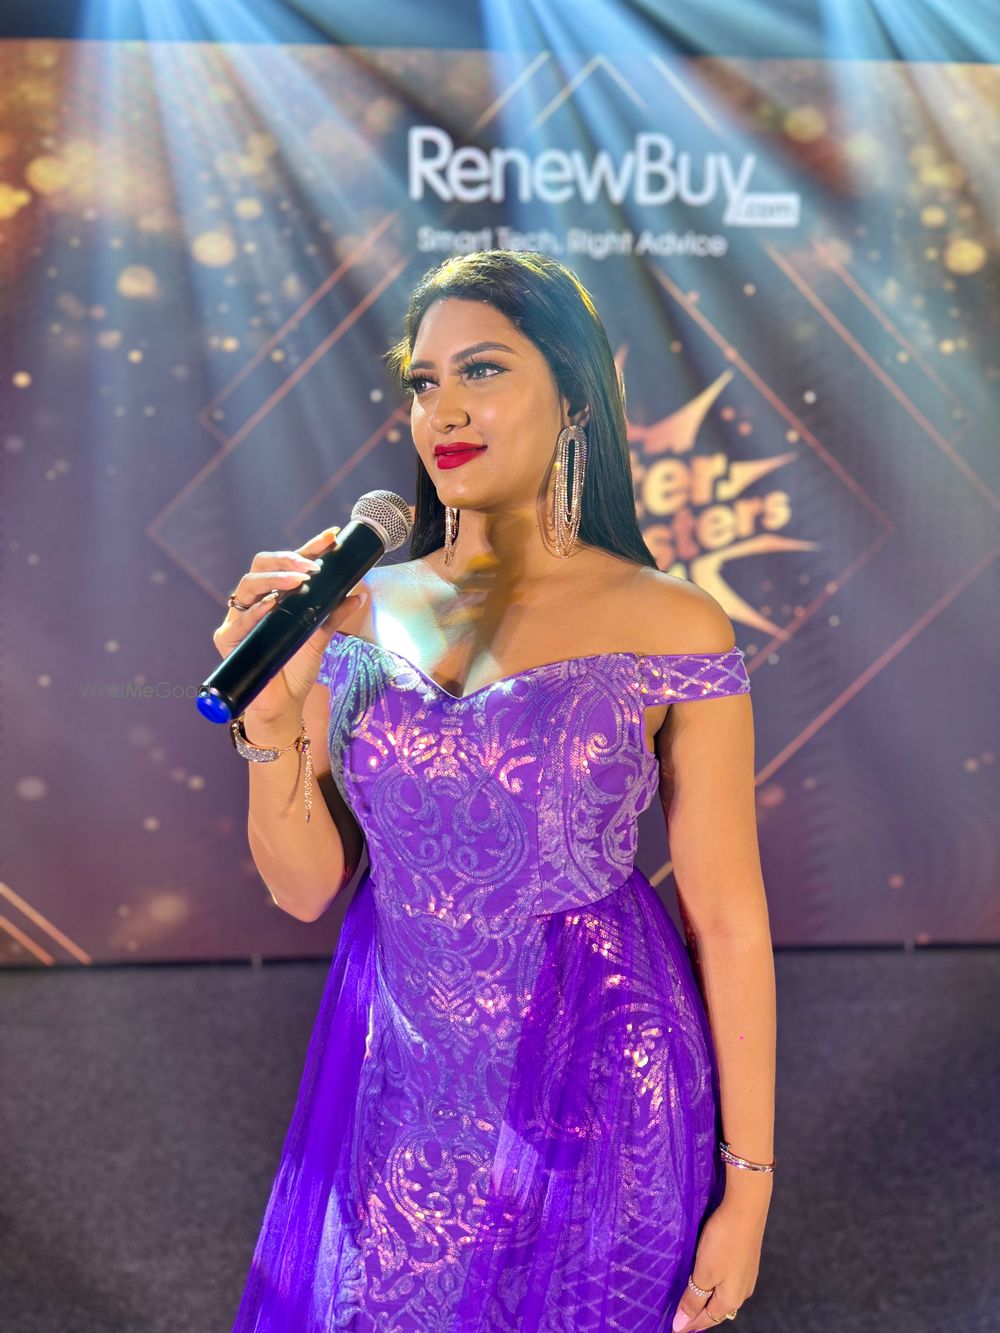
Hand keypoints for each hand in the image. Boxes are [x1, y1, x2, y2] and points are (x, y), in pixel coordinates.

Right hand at [212, 525, 364, 728]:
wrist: (284, 705)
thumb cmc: (297, 669)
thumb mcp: (320, 639)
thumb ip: (334, 615)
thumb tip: (358, 594)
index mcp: (276, 595)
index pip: (290, 564)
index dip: (309, 547)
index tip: (331, 537)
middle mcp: (256, 602)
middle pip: (262, 565)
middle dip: (287, 560)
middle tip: (313, 567)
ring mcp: (239, 619)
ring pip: (248, 585)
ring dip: (273, 579)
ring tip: (298, 580)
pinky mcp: (227, 640)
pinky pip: (238, 621)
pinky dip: (255, 611)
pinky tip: (271, 606)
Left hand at [670, 1185, 769, 1330]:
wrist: (746, 1208)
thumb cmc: (723, 1241)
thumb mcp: (703, 1273)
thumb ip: (693, 1299)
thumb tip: (682, 1324)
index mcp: (730, 1299)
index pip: (707, 1319)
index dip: (690, 1324)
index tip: (676, 1328)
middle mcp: (742, 1291)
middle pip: (718, 1310)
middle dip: (701, 1315)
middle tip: (683, 1317)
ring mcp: (747, 1275)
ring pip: (724, 1296)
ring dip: (709, 1300)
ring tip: (693, 1301)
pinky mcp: (747, 1259)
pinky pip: (729, 1281)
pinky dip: (716, 1287)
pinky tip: (710, 1280)